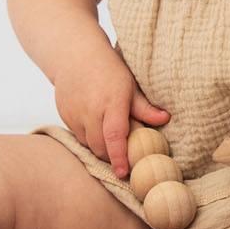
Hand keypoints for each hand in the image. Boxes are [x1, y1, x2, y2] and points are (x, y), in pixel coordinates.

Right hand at [55, 54, 169, 179]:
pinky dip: (90, 138)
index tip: (124, 173)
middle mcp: (90, 111)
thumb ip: (145, 106)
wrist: (75, 55)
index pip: (114, 136)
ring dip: (101, 148)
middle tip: (126, 160)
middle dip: (112, 157)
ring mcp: (74, 114)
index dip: (120, 157)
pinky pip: (78, 136)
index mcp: (111, 103)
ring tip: (113, 141)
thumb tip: (165, 119)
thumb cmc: (109, 68)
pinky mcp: (64, 116)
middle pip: (100, 147)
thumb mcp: (131, 84)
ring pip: (88, 144)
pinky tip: (98, 128)